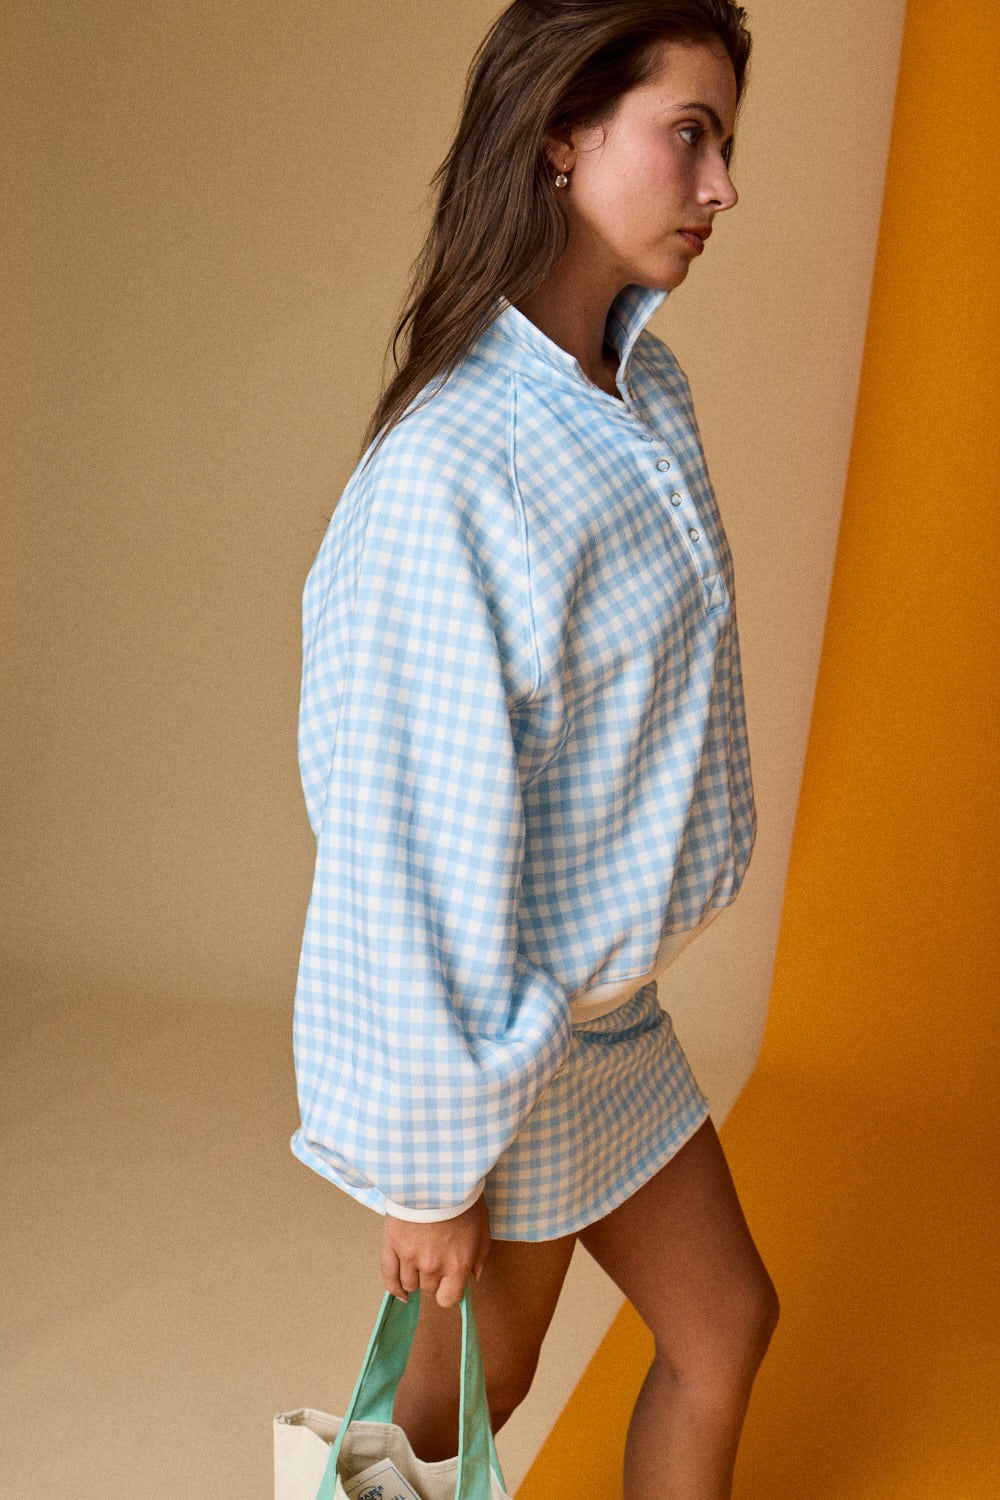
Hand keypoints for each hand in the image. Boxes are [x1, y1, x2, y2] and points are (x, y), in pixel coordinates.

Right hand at [380, 1194, 490, 1308]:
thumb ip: (479, 1256)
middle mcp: (433, 1266)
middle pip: (428, 1289)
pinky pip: (388, 1275)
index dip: (448, 1292)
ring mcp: (409, 1257)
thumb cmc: (463, 1198)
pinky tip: (399, 1290)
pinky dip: (393, 1286)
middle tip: (435, 1260)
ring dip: (414, 1277)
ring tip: (418, 1263)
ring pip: (409, 1283)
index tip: (448, 1283)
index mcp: (457, 1265)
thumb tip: (473, 1276)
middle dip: (433, 1278)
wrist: (436, 1174)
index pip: (448, 1299)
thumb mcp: (482, 1227)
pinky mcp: (391, 1244)